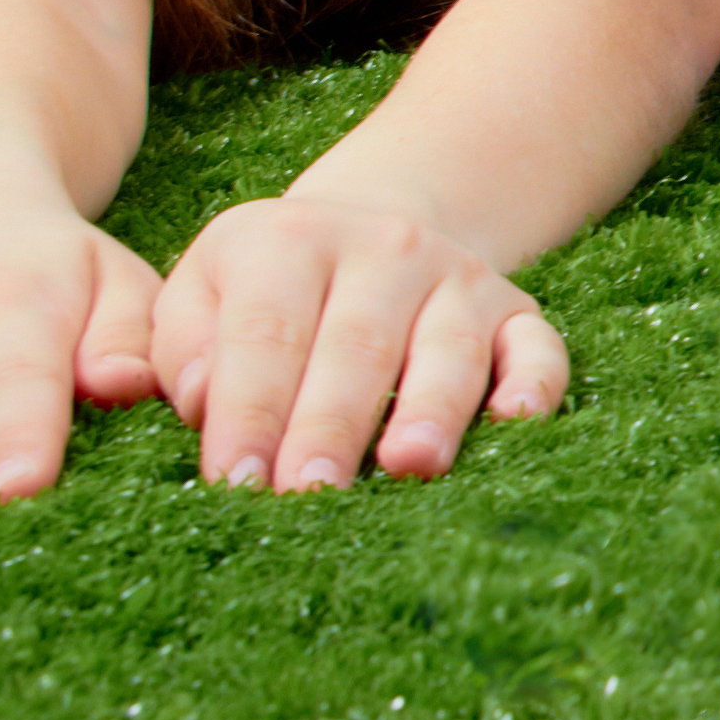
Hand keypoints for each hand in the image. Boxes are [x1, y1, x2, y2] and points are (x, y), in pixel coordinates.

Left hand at [152, 189, 565, 487]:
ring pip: (449, 349)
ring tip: (407, 467)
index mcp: (288, 241)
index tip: (232, 479)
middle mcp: (382, 250)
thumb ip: (182, 348)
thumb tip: (202, 406)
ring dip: (430, 410)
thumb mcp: (203, 288)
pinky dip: (534, 384)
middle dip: (330, 426)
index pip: (265, 333)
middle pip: (356, 347)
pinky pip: (537, 347)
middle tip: (306, 494)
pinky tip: (514, 423)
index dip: (248, 410)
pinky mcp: (514, 308)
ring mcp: (457, 277)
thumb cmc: (268, 288)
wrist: (373, 224)